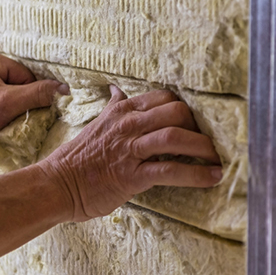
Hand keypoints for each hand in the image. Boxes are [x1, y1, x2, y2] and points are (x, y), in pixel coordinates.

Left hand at [0, 49, 68, 152]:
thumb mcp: (7, 105)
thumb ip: (38, 94)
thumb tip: (64, 89)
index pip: (25, 74)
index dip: (28, 95)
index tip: (18, 110)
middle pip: (21, 83)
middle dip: (20, 101)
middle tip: (10, 116)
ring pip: (15, 92)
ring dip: (14, 107)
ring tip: (2, 118)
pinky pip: (5, 98)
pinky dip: (6, 110)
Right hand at [40, 86, 222, 221]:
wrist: (57, 185)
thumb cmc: (79, 159)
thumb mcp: (97, 124)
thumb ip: (114, 107)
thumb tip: (117, 89)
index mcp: (123, 111)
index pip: (166, 97)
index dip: (187, 110)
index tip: (197, 125)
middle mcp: (129, 125)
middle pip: (178, 111)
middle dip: (200, 127)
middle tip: (210, 143)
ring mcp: (130, 149)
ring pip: (177, 136)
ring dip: (204, 148)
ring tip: (218, 159)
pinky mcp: (132, 175)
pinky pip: (171, 170)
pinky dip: (196, 174)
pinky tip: (212, 178)